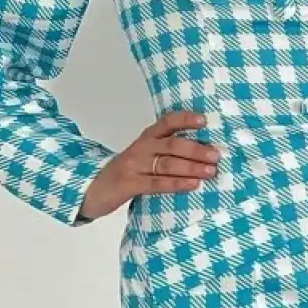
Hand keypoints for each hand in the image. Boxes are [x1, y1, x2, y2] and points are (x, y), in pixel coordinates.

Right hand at [79, 109, 220, 221]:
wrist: (91, 189)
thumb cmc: (126, 172)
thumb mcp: (144, 156)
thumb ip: (167, 152)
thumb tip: (204, 153)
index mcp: (146, 138)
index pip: (167, 122)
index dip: (186, 119)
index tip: (205, 120)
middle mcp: (140, 148)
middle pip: (172, 144)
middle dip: (196, 149)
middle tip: (216, 155)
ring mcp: (133, 166)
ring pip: (167, 164)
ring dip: (191, 168)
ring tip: (210, 171)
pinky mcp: (129, 184)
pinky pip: (157, 183)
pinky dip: (177, 184)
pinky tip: (193, 185)